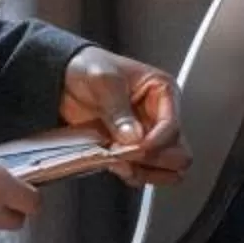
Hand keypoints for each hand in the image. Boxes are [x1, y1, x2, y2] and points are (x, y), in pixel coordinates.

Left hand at [59, 47, 193, 188]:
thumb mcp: (103, 79)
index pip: (171, 127)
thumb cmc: (88, 68)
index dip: (153, 142)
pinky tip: (113, 164)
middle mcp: (160, 116)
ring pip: (166, 169)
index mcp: (163, 92)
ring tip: (119, 163)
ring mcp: (148, 136)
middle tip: (126, 154)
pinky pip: (143, 173)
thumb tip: (133, 136)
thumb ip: (117, 108)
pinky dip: (131, 174)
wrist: (65, 77)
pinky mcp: (132, 150)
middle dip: (153, 160)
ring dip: (144, 171)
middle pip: (178, 153)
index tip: (132, 147)